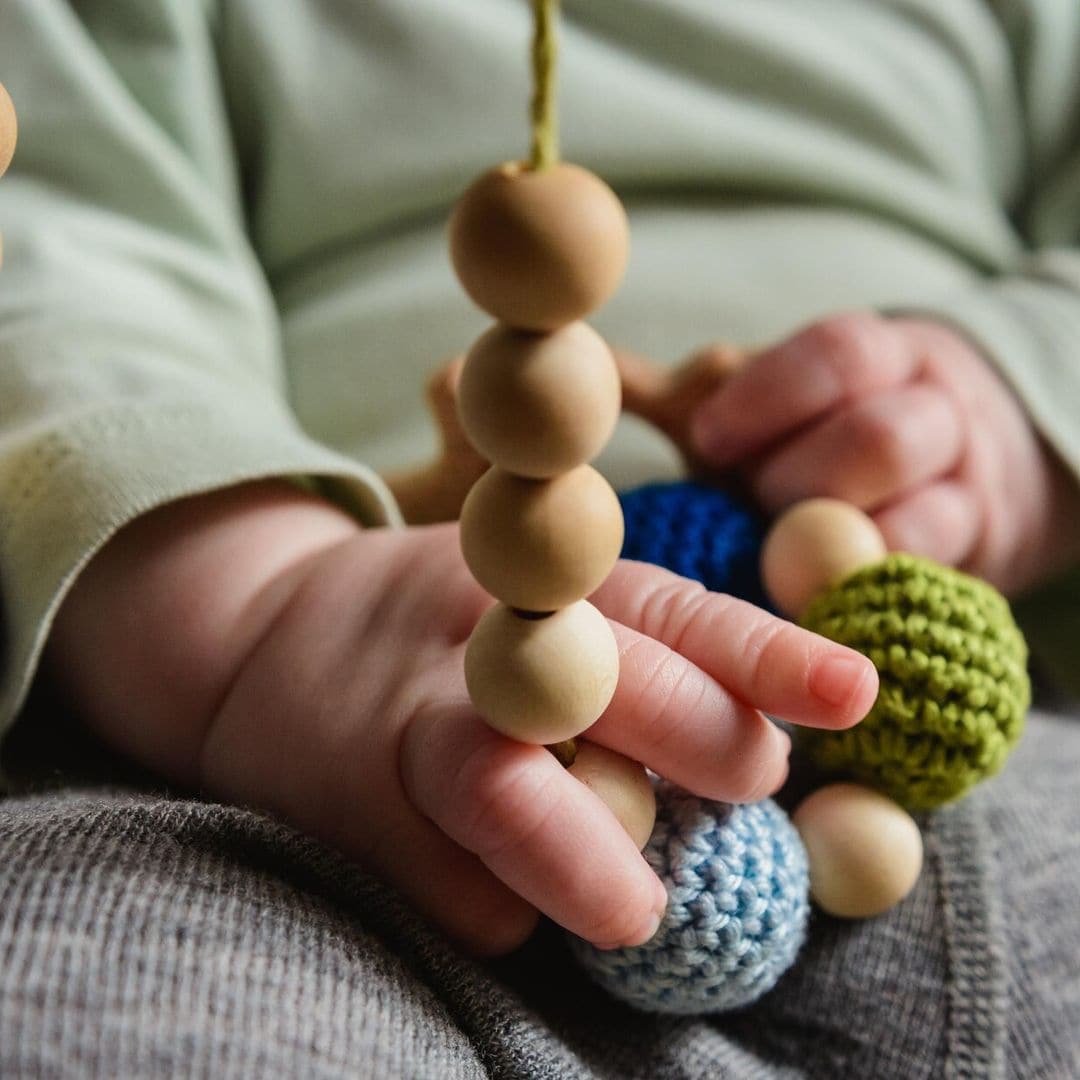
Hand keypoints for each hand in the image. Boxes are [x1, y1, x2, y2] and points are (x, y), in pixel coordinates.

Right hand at [48, 482, 876, 955]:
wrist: (254, 640)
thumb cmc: (436, 634)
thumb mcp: (528, 604)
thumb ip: (632, 657)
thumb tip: (763, 752)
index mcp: (543, 583)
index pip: (671, 609)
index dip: (765, 653)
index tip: (854, 693)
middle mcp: (480, 641)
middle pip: (609, 681)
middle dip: (702, 738)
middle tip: (753, 781)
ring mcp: (408, 724)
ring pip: (510, 793)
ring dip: (593, 863)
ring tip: (639, 909)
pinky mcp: (352, 811)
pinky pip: (453, 889)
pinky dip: (502, 910)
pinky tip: (511, 903)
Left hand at [691, 312, 1079, 594]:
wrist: (961, 472)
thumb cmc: (827, 438)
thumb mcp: (775, 401)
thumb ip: (692, 393)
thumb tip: (600, 373)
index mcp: (882, 358)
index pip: (838, 355)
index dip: (769, 398)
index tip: (707, 440)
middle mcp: (936, 413)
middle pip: (879, 439)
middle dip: (799, 484)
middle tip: (752, 508)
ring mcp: (966, 491)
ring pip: (919, 520)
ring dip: (834, 552)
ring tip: (779, 565)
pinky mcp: (979, 561)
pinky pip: (926, 585)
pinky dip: (863, 599)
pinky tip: (813, 606)